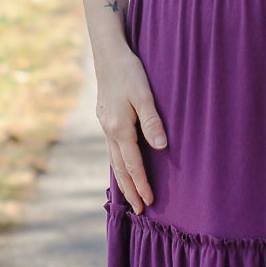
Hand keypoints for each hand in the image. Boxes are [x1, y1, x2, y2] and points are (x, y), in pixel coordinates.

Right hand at [96, 45, 165, 212]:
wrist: (108, 55)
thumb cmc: (129, 72)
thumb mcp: (144, 95)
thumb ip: (152, 122)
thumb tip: (161, 147)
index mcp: (119, 128)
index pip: (133, 164)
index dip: (142, 184)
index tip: (149, 202)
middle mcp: (109, 131)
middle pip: (120, 168)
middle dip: (130, 190)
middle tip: (139, 211)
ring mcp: (105, 126)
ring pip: (113, 161)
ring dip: (123, 180)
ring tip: (130, 198)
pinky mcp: (105, 120)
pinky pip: (111, 150)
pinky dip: (117, 165)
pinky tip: (122, 168)